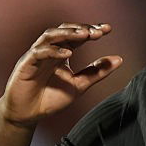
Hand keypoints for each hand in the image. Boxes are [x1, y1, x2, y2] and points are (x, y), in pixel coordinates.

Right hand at [0, 23, 122, 127]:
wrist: (27, 116)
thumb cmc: (50, 99)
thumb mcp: (79, 85)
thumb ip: (97, 73)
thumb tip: (119, 59)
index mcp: (61, 53)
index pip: (77, 36)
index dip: (92, 30)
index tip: (108, 29)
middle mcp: (49, 50)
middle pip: (64, 30)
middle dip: (81, 29)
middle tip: (98, 31)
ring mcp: (36, 55)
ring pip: (50, 36)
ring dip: (68, 33)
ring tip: (85, 34)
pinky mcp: (26, 64)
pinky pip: (38, 53)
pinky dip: (53, 51)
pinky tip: (68, 54)